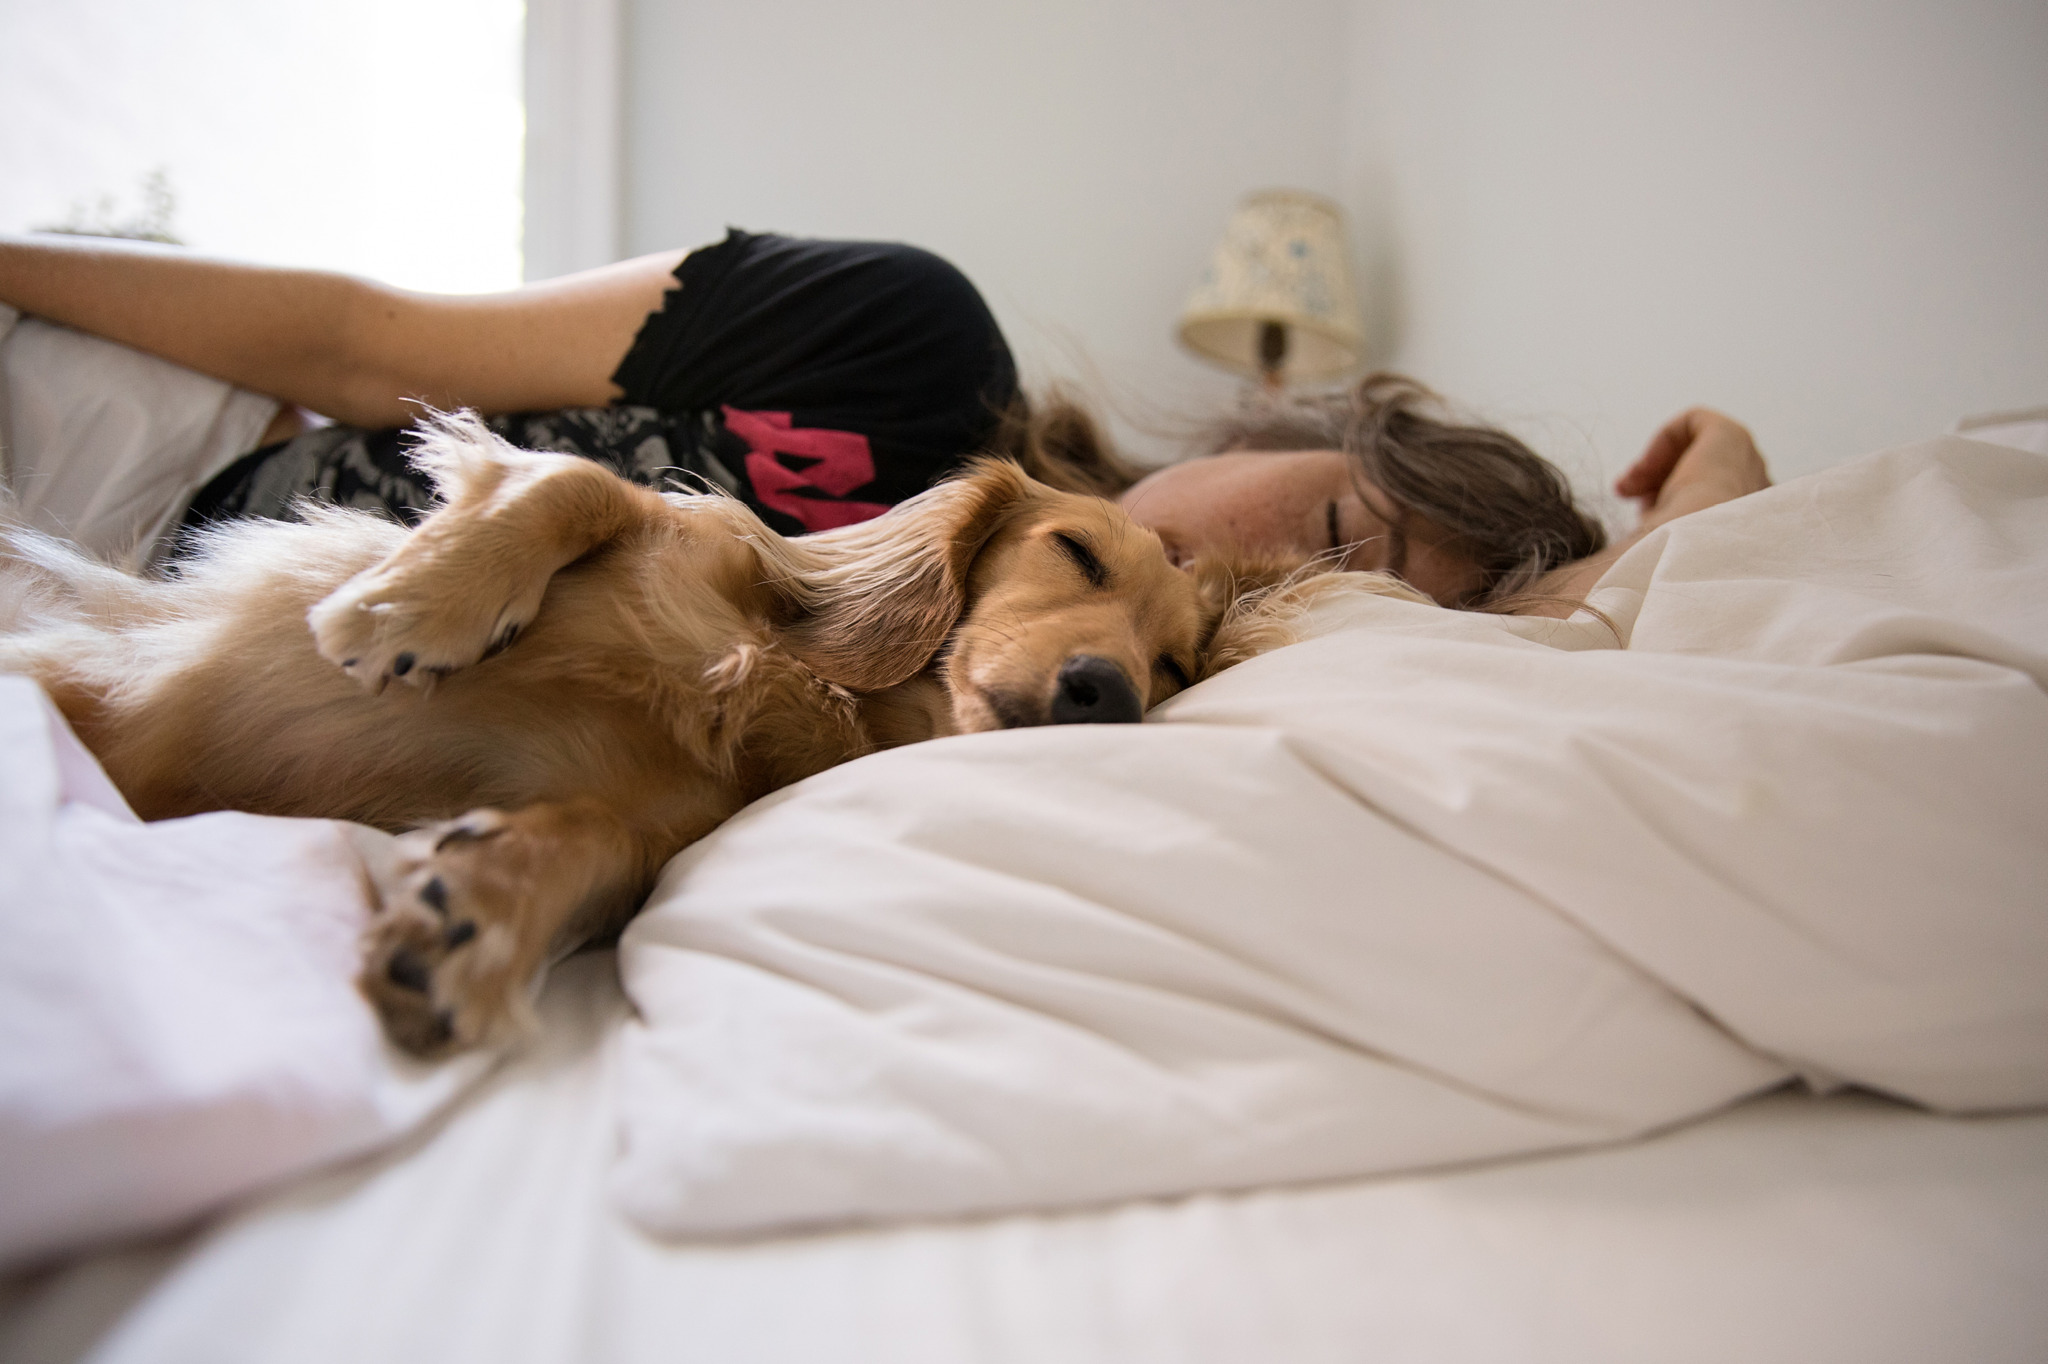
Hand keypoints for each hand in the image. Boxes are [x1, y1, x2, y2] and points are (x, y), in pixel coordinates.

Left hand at [1615, 408, 1770, 532]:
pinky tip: (1644, 466)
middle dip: (1656, 480)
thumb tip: (1640, 525)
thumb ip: (1664, 531)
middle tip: (1626, 495)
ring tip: (1627, 486)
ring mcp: (1748, 460)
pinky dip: (1661, 440)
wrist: (1693, 545)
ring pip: (1694, 450)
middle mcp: (1754, 489)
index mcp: (1747, 518)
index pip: (1704, 500)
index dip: (1664, 500)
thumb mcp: (1667, 547)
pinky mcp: (1732, 435)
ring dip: (1654, 465)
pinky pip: (1693, 423)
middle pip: (1698, 474)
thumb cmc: (1676, 556)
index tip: (1637, 513)